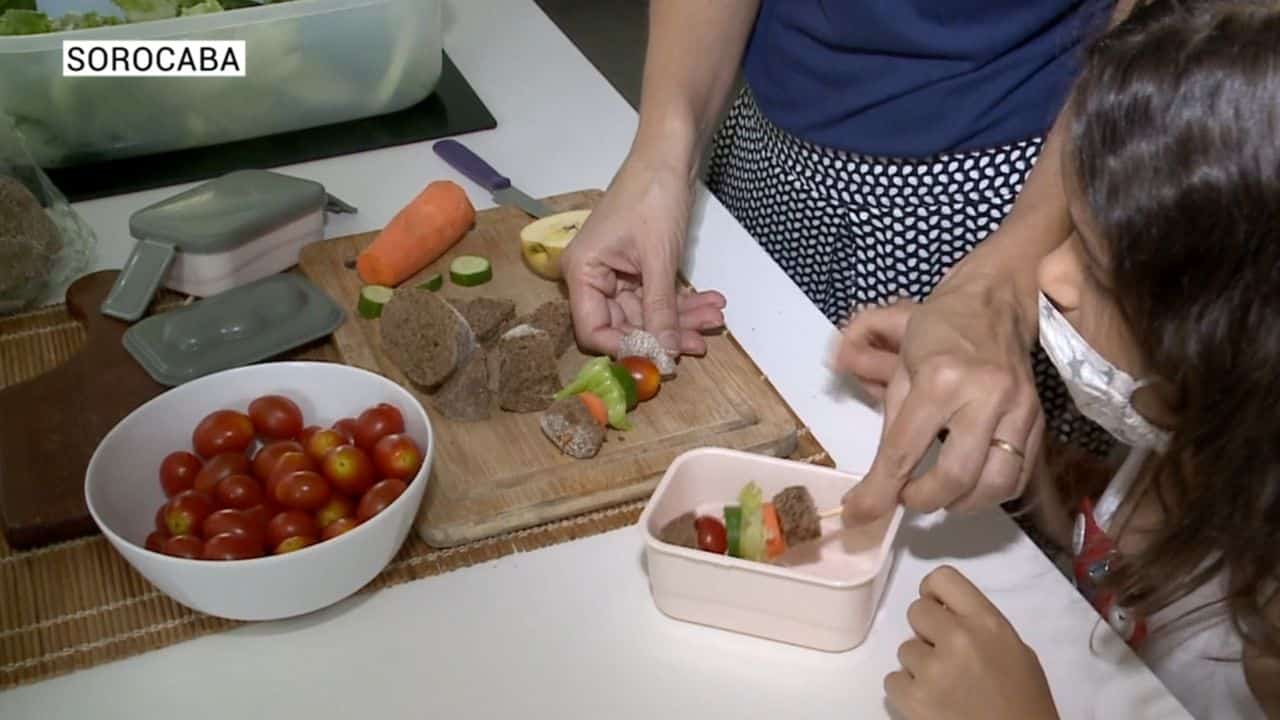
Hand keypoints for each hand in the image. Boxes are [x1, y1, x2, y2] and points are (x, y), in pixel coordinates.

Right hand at [560, 154, 725, 356]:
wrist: (669, 155)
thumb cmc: (653, 198)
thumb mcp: (659, 259)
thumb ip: (660, 310)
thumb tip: (665, 356)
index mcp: (582, 272)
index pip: (593, 330)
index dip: (626, 348)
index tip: (661, 359)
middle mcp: (593, 277)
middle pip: (625, 323)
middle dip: (665, 332)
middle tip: (702, 340)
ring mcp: (615, 273)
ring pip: (647, 312)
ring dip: (681, 317)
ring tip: (715, 319)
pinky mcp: (637, 267)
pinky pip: (657, 295)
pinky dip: (682, 301)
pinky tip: (711, 303)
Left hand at [839, 280, 1043, 520]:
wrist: (994, 302)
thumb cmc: (938, 331)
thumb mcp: (899, 369)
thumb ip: (887, 426)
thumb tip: (870, 484)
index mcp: (940, 380)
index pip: (903, 452)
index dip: (878, 491)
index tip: (858, 513)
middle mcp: (984, 397)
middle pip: (955, 477)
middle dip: (923, 500)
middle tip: (906, 496)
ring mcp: (1018, 409)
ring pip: (995, 485)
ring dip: (960, 503)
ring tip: (939, 494)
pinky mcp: (1039, 420)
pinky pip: (1019, 475)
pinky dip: (991, 492)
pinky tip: (970, 485)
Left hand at [886, 566, 1058, 719]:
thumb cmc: (1024, 700)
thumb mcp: (1015, 649)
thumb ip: (979, 625)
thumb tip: (945, 613)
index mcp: (987, 622)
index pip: (943, 578)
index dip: (933, 592)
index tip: (936, 606)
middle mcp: (958, 638)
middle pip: (916, 611)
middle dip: (926, 631)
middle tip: (944, 653)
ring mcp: (933, 669)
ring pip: (904, 648)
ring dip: (919, 664)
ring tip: (945, 684)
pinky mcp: (914, 698)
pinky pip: (892, 679)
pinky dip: (907, 690)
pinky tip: (931, 701)